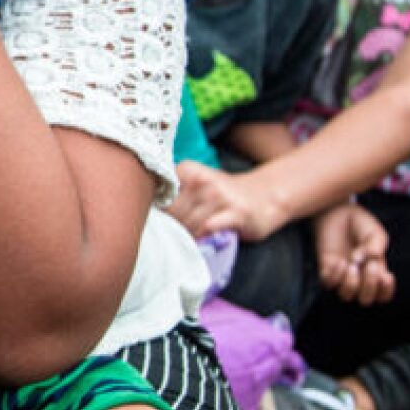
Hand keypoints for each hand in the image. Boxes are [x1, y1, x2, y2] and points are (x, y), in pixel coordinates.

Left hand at [171, 161, 286, 242]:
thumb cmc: (223, 195)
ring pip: (189, 223)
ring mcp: (220, 195)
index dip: (160, 215)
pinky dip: (204, 237)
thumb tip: (144, 211)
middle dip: (174, 228)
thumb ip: (172, 193)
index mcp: (188, 170)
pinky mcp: (236, 213)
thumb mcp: (196, 185)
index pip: (160, 198)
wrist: (266, 196)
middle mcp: (203, 180)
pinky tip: (206, 239)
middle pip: (173, 213)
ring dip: (189, 236)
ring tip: (195, 237)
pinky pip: (209, 228)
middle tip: (182, 234)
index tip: (165, 223)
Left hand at [313, 201, 393, 304]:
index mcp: (376, 273)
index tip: (387, 276)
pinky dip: (335, 276)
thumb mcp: (375, 233)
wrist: (339, 212)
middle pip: (365, 300)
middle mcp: (359, 278)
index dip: (386, 291)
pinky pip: (328, 284)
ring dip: (351, 283)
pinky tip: (339, 261)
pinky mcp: (326, 268)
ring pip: (346, 296)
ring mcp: (341, 275)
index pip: (382, 295)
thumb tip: (368, 259)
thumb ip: (377, 246)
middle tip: (370, 265)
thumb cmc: (361, 224)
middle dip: (369, 286)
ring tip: (352, 264)